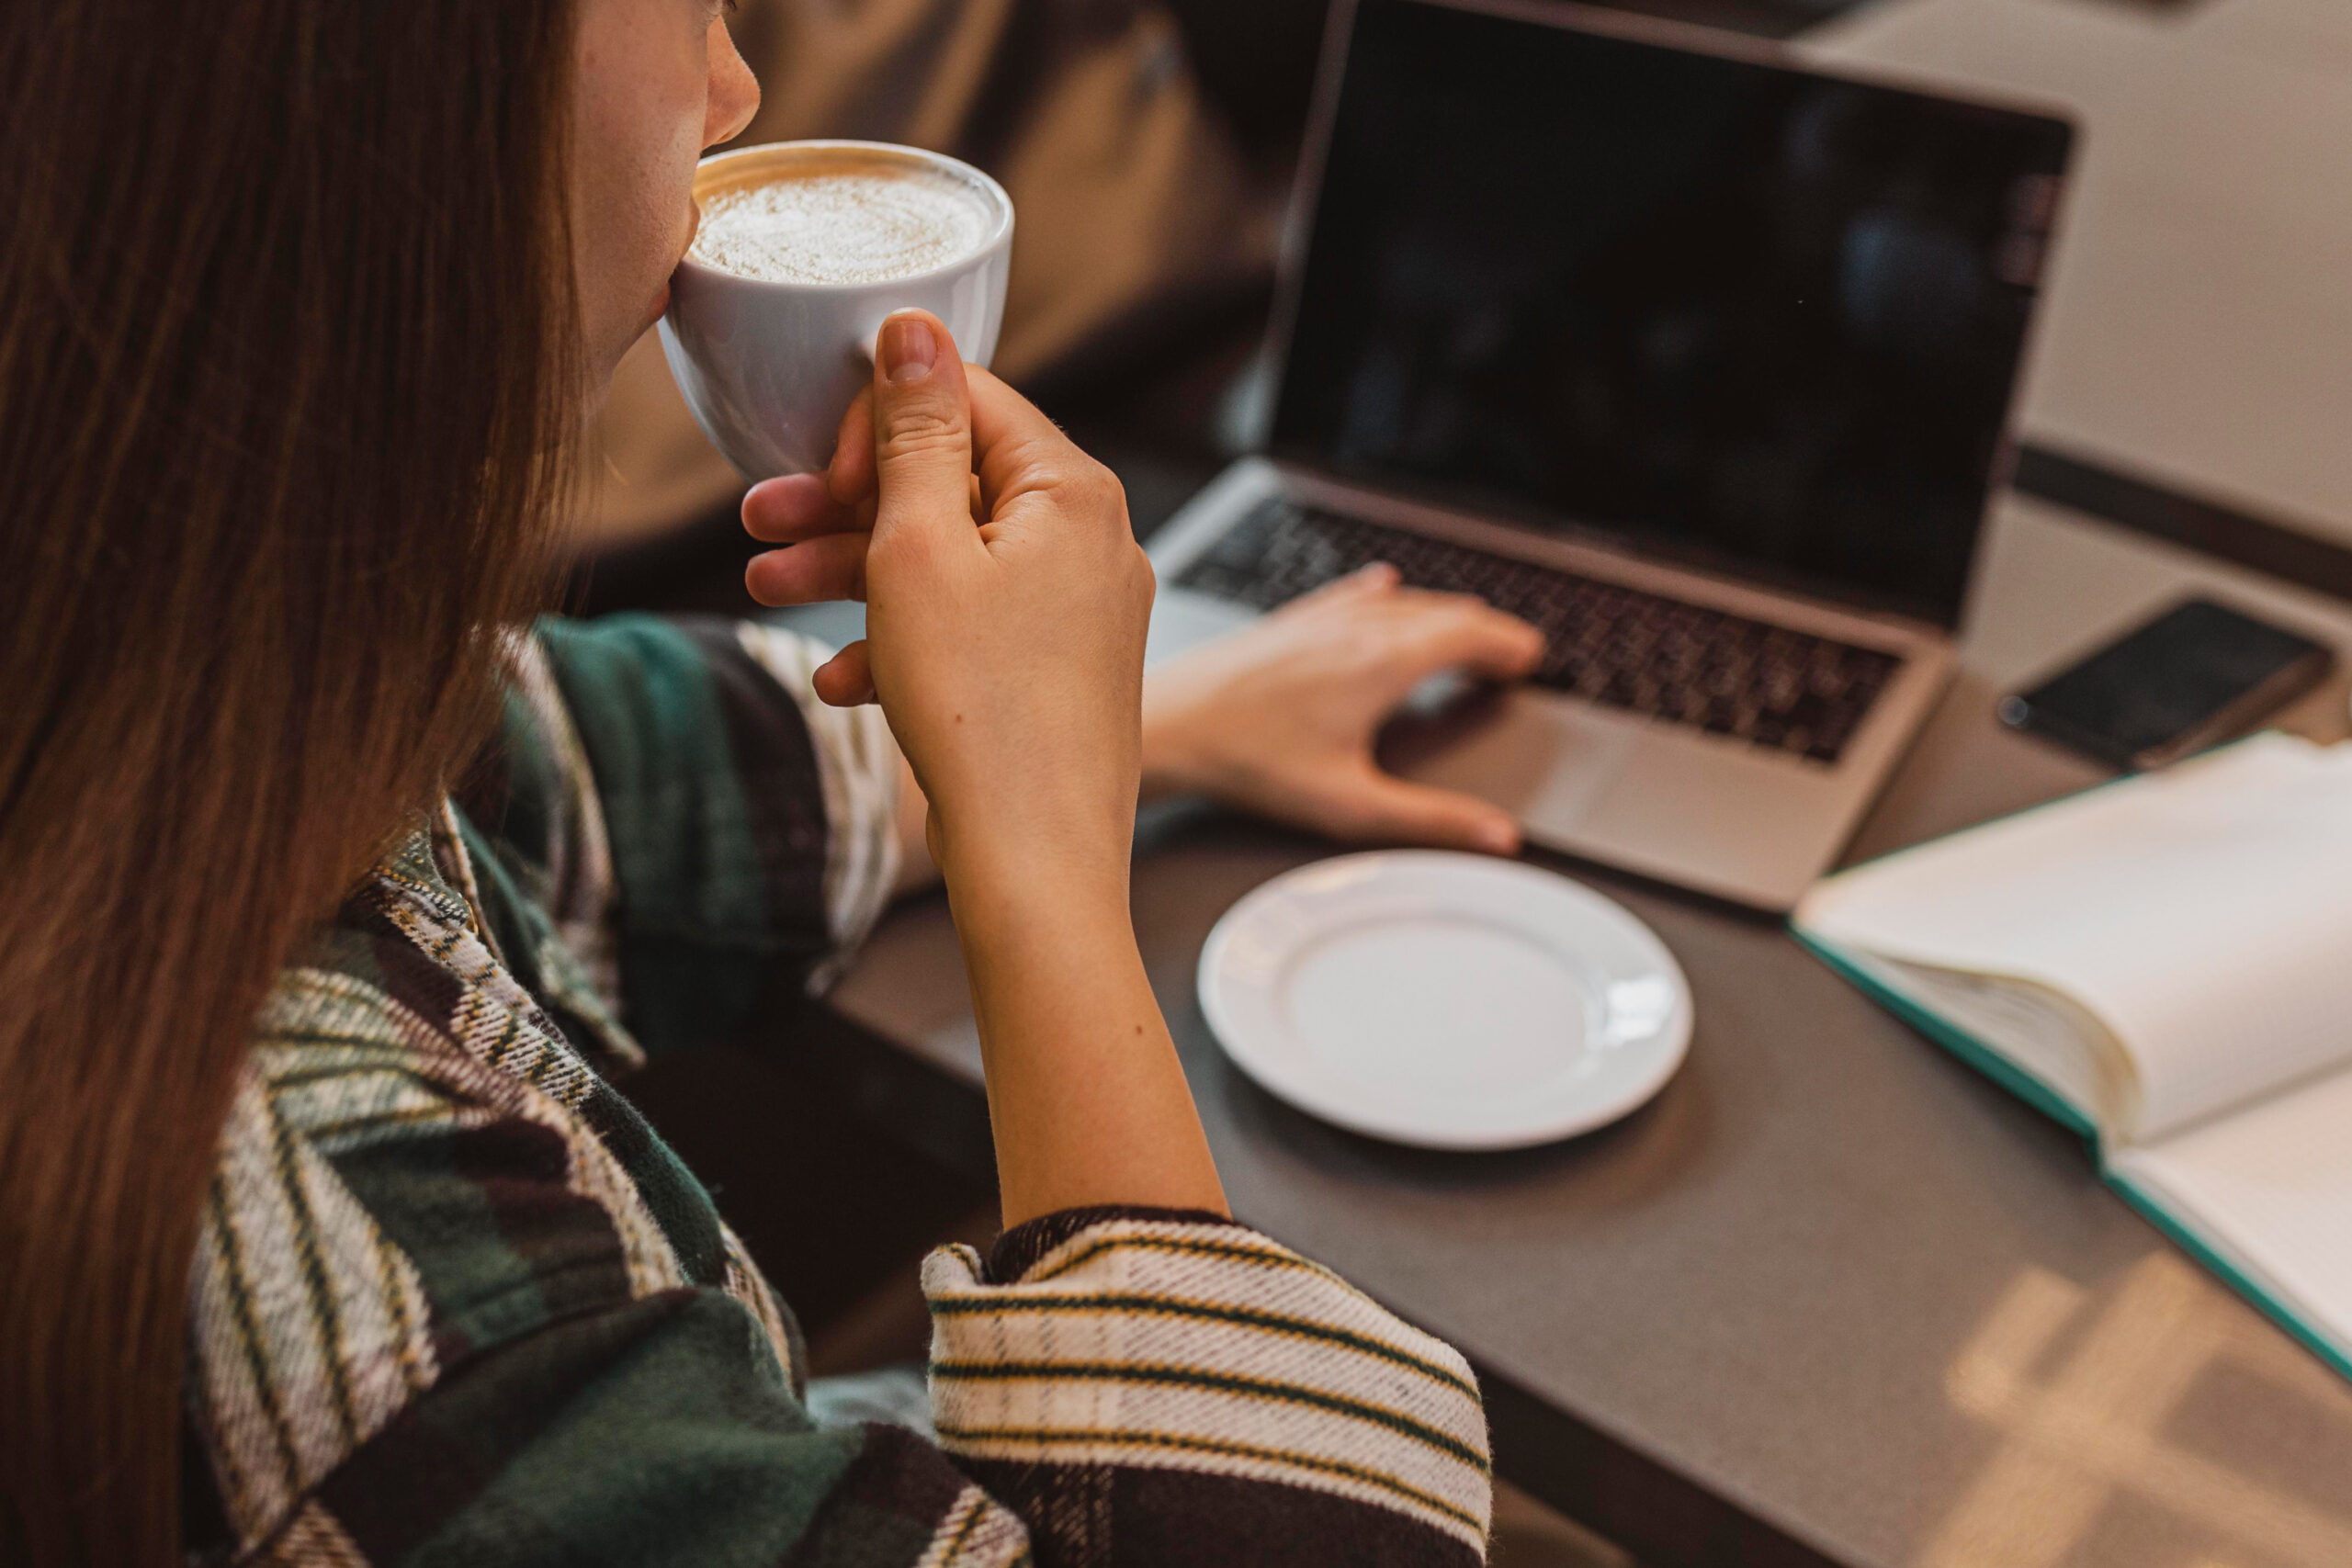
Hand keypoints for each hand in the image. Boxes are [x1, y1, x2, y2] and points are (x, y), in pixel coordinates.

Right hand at [743, 311, 1222, 1224]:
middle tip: (760, 520)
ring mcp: (1083, 612)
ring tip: (767, 592)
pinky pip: (973, 632)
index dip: (879, 423)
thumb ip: (912, 431)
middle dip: (847, 504)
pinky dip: (905, 643)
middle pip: (952, 485)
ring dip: (856, 573)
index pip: (971, 400)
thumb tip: (914, 327)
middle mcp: (1094, 541)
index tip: (822, 471)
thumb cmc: (981, 709)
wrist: (1034, 863)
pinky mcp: (1061, 674)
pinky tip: (842, 682)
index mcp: (1072, 492)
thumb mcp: (917, 547)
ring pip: (952, 563)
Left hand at [1142, 563, 1544, 853]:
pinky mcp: (1289, 620)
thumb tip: (1495, 834)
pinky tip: (1382, 588)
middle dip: (1484, 629)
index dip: (1507, 643)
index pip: (1469, 633)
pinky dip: (1384, 596)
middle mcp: (1356, 627)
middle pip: (1442, 611)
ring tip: (1462, 632)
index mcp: (1383, 663)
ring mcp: (1320, 617)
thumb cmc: (1250, 763)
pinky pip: (1351, 594)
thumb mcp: (1352, 804)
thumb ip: (1431, 818)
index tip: (1529, 658)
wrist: (1172, 726)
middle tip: (1509, 652)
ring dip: (1440, 613)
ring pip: (1400, 601)